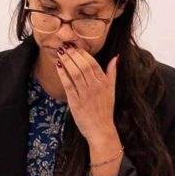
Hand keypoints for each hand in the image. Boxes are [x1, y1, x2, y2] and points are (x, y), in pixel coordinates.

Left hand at [57, 49, 122, 174]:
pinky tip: (58, 66)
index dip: (84, 54)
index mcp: (104, 83)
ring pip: (75, 73)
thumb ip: (112, 73)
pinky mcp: (76, 101)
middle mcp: (95, 87)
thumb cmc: (105, 110)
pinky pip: (68, 84)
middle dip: (73, 54)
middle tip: (66, 46)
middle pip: (83, 66)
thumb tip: (116, 57)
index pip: (93, 63)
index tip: (76, 46)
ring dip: (67, 61)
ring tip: (60, 52)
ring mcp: (85, 94)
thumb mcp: (112, 90)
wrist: (101, 129)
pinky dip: (62, 74)